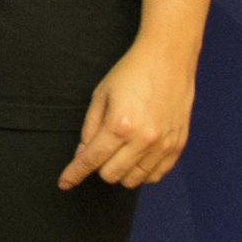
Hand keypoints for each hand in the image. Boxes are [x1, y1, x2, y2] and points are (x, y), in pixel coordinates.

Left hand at [58, 41, 194, 189]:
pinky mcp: (177, 146)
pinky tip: (137, 155)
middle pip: (111, 175)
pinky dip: (142, 172)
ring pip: (134, 180)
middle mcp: (143, 139)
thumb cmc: (131, 72)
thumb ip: (90, 128)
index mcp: (120, 124)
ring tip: (121, 149)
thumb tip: (82, 155)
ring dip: (121, 170)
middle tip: (101, 148)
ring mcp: (163, 145)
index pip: (91, 160)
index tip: (64, 183)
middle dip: (99, 166)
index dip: (74, 173)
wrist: (168, 58)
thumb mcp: (101, 95)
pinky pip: (155, 176)